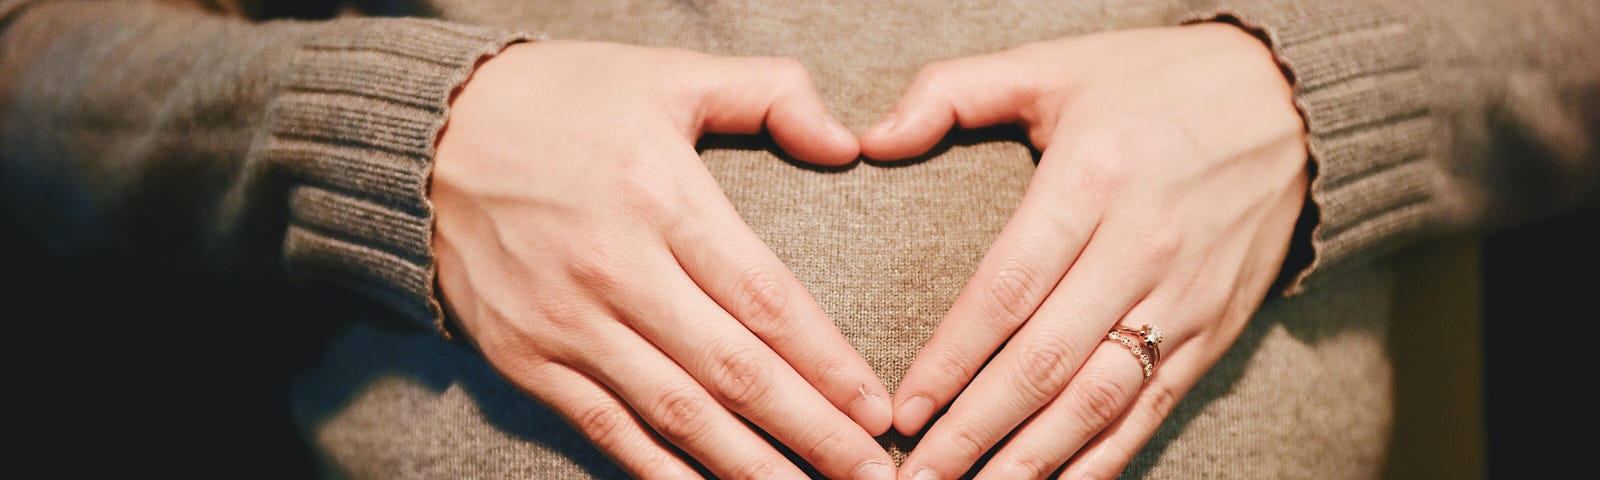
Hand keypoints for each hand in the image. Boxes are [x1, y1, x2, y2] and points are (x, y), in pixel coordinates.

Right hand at [432, 41, 895, 479]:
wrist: (426, 136)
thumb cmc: (562, 100)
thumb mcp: (667, 75)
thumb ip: (767, 95)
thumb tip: (848, 142)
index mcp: (660, 196)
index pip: (764, 299)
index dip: (828, 364)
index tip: (878, 408)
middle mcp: (615, 269)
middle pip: (734, 371)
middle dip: (813, 433)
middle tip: (873, 477)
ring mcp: (566, 322)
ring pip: (677, 414)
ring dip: (751, 467)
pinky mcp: (526, 358)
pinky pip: (606, 430)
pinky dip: (661, 473)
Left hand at [859, 24, 1309, 478]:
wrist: (1290, 103)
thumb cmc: (1154, 84)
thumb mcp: (1054, 65)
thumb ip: (954, 93)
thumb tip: (871, 137)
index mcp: (1093, 179)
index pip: (1010, 287)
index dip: (953, 355)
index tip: (905, 407)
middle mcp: (1142, 247)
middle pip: (1047, 360)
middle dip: (976, 428)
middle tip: (920, 474)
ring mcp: (1184, 297)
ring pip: (1099, 398)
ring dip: (1033, 459)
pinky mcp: (1215, 331)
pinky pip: (1153, 409)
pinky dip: (1104, 458)